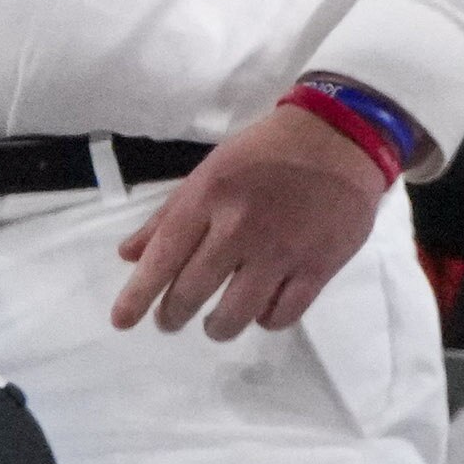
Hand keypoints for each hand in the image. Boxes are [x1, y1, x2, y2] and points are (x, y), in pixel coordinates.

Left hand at [110, 99, 386, 338]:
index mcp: (209, 196)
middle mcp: (241, 227)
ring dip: (217, 327)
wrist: (340, 136)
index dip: (138, 295)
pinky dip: (264, 320)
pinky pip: (281, 316)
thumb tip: (129, 255)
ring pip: (236, 315)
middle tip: (171, 320)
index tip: (122, 321)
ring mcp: (282, 250)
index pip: (163, 256)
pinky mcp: (318, 267)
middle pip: (193, 292)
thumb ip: (170, 214)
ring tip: (215, 324)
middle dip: (173, 315)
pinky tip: (260, 309)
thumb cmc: (267, 151)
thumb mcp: (211, 170)